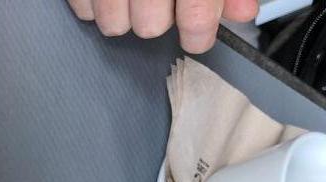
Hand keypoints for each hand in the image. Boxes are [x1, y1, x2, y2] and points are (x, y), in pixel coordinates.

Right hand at [67, 0, 259, 53]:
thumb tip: (243, 12)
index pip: (194, 13)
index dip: (198, 30)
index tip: (198, 34)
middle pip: (149, 26)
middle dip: (157, 22)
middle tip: (161, 9)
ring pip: (113, 24)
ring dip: (123, 17)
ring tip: (132, 1)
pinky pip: (82, 9)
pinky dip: (92, 7)